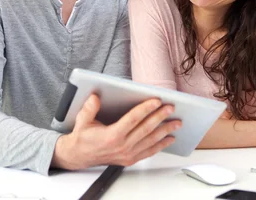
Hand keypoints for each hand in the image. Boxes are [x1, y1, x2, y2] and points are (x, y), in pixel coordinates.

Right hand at [52, 94, 181, 169]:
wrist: (79, 156)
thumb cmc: (83, 137)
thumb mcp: (82, 120)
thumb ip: (89, 108)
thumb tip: (96, 96)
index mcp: (111, 135)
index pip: (133, 119)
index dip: (146, 108)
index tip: (156, 100)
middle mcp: (121, 146)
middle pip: (146, 129)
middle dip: (160, 117)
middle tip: (171, 107)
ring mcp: (127, 154)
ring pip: (151, 140)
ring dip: (165, 130)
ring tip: (177, 122)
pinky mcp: (130, 159)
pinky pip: (149, 151)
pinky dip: (161, 145)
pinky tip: (170, 137)